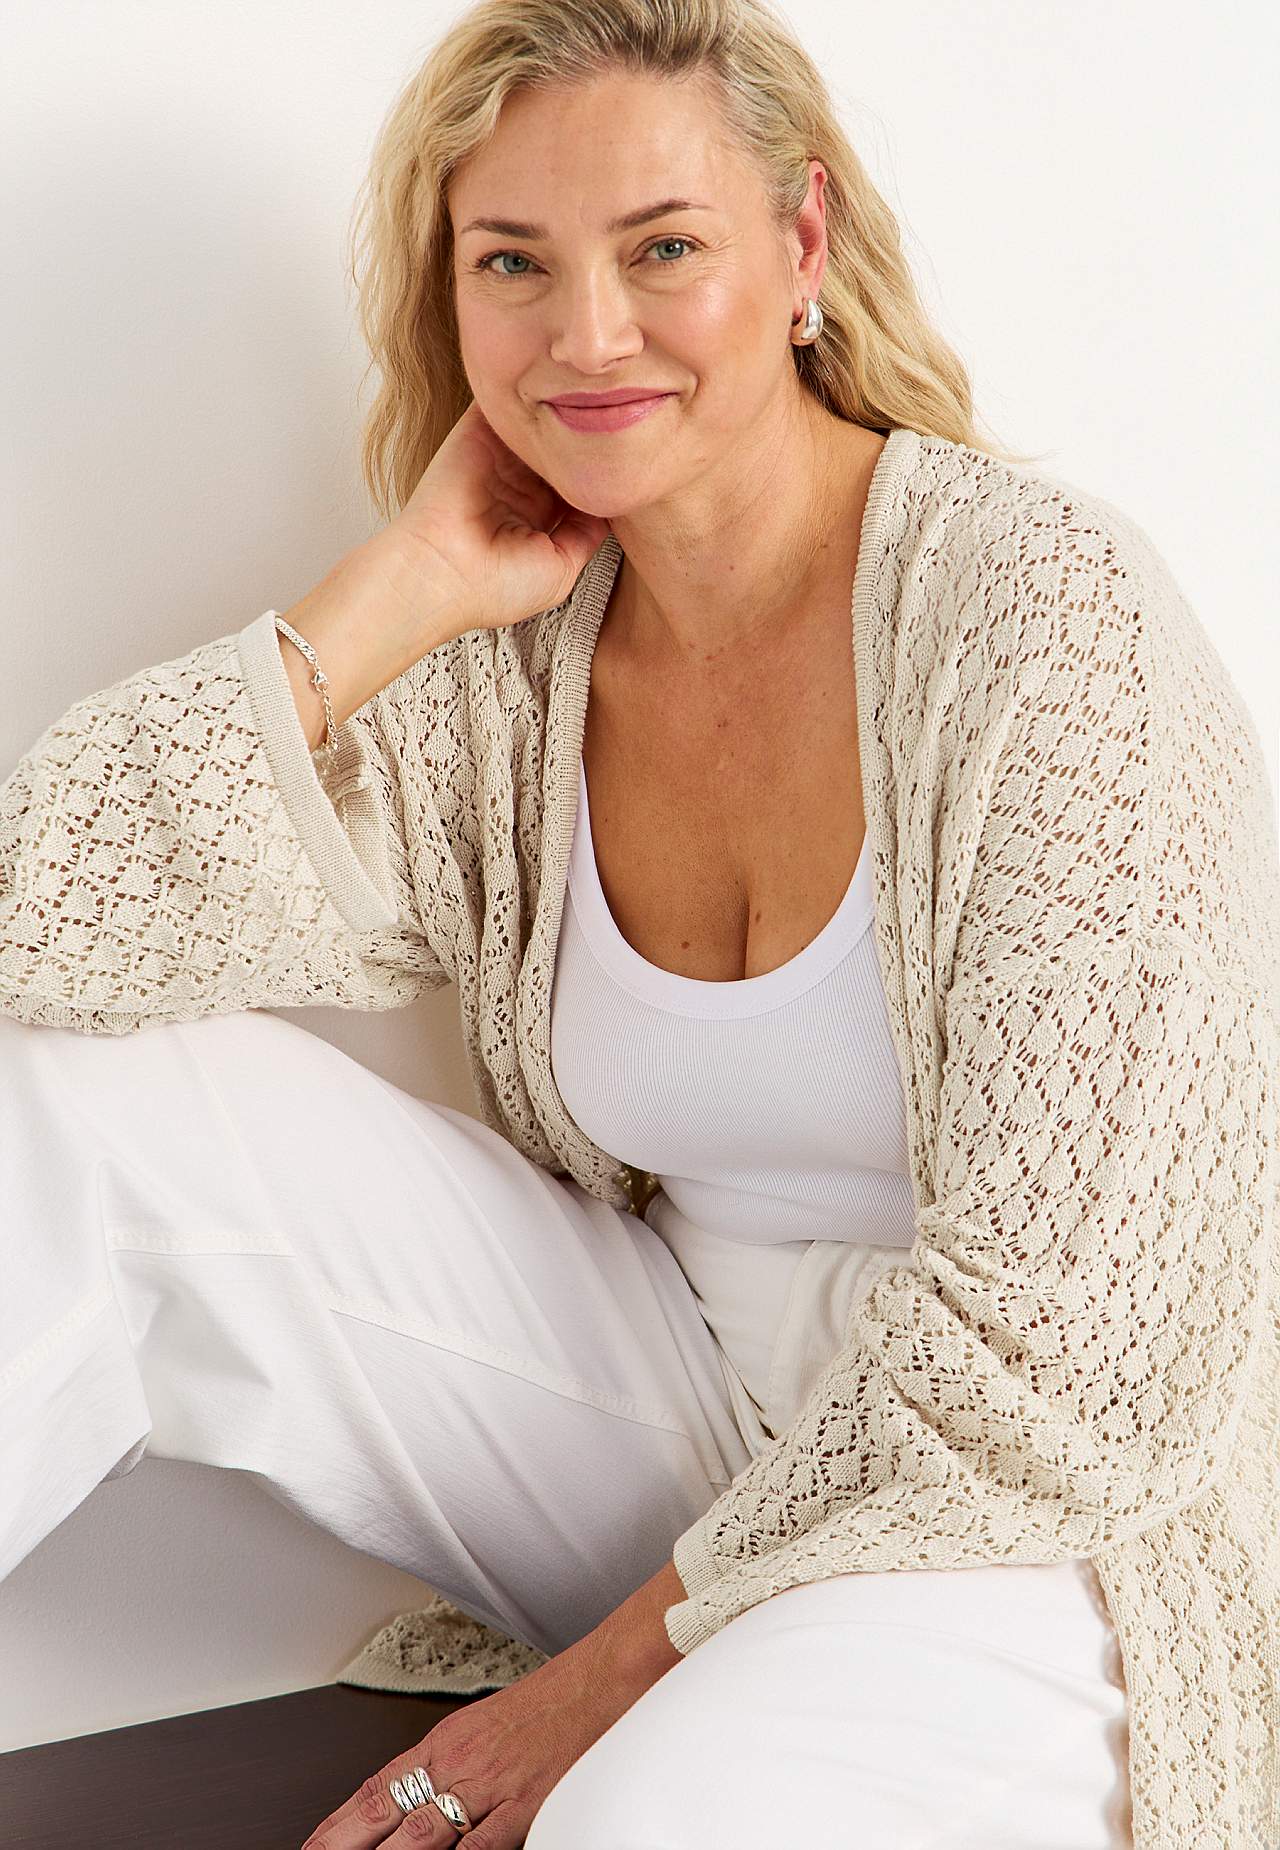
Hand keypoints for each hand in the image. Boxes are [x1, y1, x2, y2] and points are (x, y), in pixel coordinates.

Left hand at [299, 1624, 662, 1848]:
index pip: (378, 1785)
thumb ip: (458, 1763)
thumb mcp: (491, 1724)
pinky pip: (478, 1848)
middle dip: (345, 1844)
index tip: (316, 1843)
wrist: (603, 1681)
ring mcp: (488, 1788)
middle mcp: (459, 1762)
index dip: (341, 1821)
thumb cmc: (556, 1700)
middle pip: (387, 1811)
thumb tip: (428, 1799)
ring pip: (421, 1835)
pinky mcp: (522, 1807)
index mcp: (447, 1739)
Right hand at [380, 399, 613, 644]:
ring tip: (608, 399)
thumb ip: (587, 535)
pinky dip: (532, 393)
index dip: (604, 475)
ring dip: (570, 412)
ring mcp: (499, 456)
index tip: (639, 463)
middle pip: (565, 452)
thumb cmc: (494, 586)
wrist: (439, 572)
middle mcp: (519, 484)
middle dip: (593, 441)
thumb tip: (615, 507)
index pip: (579, 484)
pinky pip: (510, 405)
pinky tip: (567, 388)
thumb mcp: (561, 570)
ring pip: (544, 427)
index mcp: (538, 516)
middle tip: (632, 426)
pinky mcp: (477, 431)